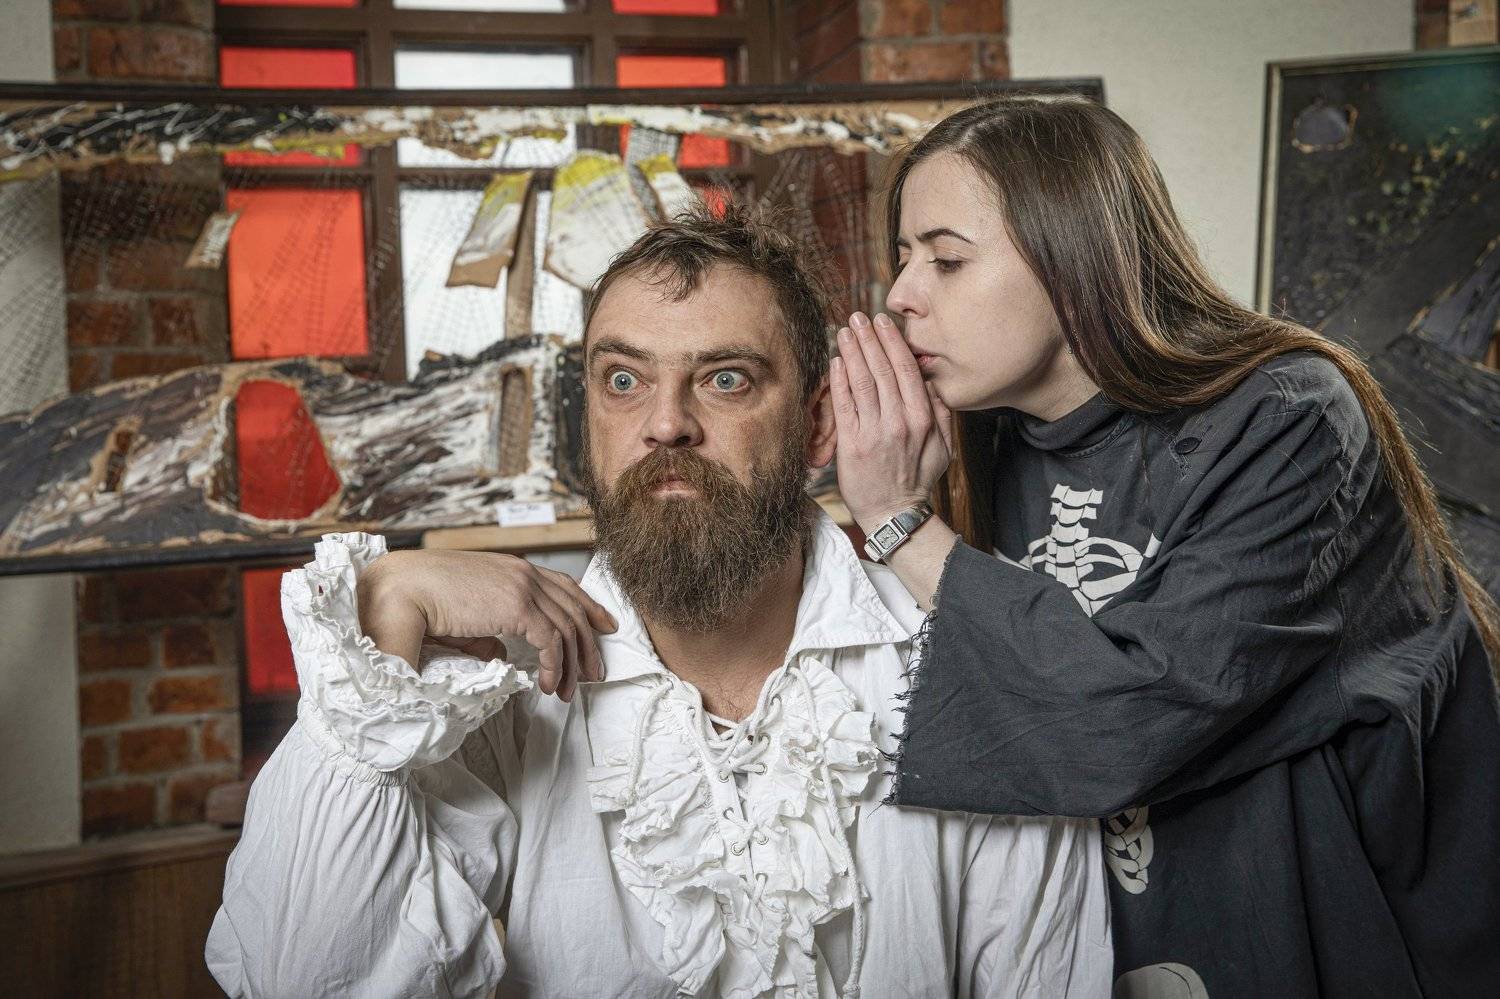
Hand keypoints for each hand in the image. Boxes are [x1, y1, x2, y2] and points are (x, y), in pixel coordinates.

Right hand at [357, 549, 617, 702]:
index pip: (562, 585)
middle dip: (589, 642)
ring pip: (568, 627)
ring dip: (572, 663)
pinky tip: (547, 685)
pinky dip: (555, 666)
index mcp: (510, 569)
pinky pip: (551, 641)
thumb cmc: (417, 604)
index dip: (587, 608)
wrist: (396, 590)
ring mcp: (522, 586)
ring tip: (569, 691)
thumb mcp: (461, 620)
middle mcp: (522, 573)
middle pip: (574, 606)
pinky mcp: (517, 606)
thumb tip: (502, 656)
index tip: (603, 627)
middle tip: (595, 671)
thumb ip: (485, 635)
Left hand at [829, 311, 953, 531]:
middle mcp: (898, 422)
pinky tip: (836, 361)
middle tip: (859, 317)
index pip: (906, 370)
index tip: (884, 322)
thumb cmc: (918, 479)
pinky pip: (844, 404)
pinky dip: (839, 380)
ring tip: (844, 331)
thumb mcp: (943, 448)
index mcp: (922, 419)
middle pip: (881, 370)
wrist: (894, 514)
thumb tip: (933, 381)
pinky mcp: (851, 444)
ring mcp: (873, 432)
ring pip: (862, 382)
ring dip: (852, 352)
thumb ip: (940, 413)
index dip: (893, 342)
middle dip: (869, 339)